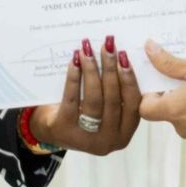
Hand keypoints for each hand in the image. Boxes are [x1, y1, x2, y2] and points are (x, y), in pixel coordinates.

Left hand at [31, 36, 141, 154]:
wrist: (51, 132)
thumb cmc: (84, 115)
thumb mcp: (106, 110)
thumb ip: (116, 93)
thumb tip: (120, 56)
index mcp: (124, 133)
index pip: (133, 105)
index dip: (130, 79)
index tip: (124, 56)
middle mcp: (109, 140)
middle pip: (113, 99)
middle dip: (110, 68)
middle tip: (107, 46)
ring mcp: (87, 138)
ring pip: (94, 99)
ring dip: (92, 70)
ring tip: (88, 50)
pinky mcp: (65, 129)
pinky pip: (72, 99)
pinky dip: (74, 78)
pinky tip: (74, 61)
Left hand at [138, 41, 185, 141]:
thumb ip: (170, 63)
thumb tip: (148, 50)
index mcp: (177, 110)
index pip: (145, 109)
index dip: (148, 94)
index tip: (160, 79)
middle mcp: (185, 127)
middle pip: (165, 113)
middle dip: (171, 95)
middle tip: (184, 75)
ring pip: (183, 118)